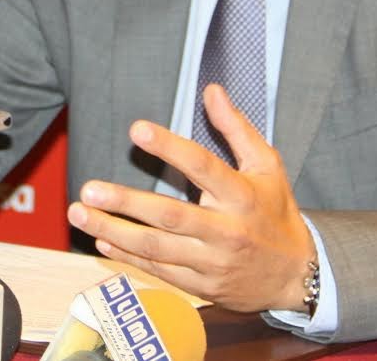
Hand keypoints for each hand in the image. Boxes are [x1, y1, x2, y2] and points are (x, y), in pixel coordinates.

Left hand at [67, 85, 315, 312]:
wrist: (295, 275)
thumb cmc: (275, 211)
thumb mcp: (266, 165)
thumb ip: (236, 128)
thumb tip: (211, 90)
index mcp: (242, 195)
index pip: (203, 167)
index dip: (170, 148)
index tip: (137, 130)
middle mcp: (227, 230)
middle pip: (170, 216)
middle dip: (126, 202)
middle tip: (89, 188)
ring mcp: (213, 262)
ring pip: (157, 248)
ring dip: (114, 231)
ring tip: (80, 214)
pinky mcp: (202, 286)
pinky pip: (159, 271)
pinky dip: (127, 256)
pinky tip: (101, 241)